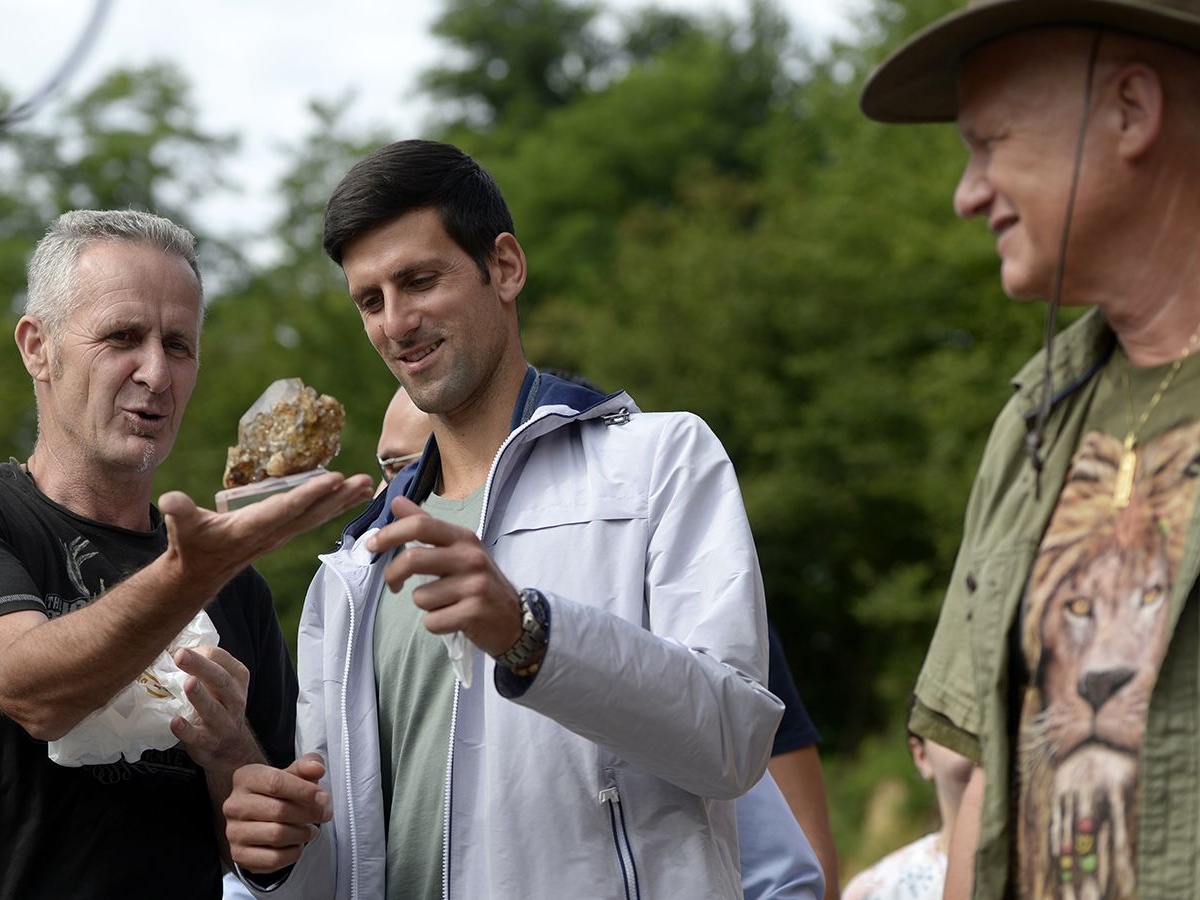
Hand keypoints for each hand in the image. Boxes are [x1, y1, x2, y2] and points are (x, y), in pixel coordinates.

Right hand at [158, 471, 373, 595]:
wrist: (198, 573)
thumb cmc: (189, 545)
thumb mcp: (180, 527)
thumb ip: (178, 513)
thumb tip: (169, 500)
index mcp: (249, 528)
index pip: (284, 509)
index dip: (309, 494)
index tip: (334, 480)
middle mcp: (271, 533)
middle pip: (310, 513)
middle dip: (338, 497)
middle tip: (365, 481)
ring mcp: (279, 535)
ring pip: (316, 516)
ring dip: (343, 501)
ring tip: (367, 486)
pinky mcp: (282, 533)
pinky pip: (313, 518)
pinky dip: (334, 506)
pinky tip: (350, 496)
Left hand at [170, 645, 259, 772]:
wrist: (231, 747)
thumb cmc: (218, 706)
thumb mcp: (220, 684)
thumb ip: (203, 666)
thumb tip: (170, 647)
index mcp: (237, 678)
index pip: (220, 658)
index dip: (199, 652)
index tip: (177, 650)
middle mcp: (234, 698)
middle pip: (219, 679)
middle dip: (200, 666)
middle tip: (180, 655)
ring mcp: (224, 721)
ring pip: (212, 708)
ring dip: (199, 696)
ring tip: (188, 684)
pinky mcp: (210, 741)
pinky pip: (198, 736)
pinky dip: (187, 730)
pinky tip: (175, 722)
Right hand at [224, 753, 331, 873]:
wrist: (259, 816)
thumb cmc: (280, 792)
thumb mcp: (293, 773)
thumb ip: (308, 766)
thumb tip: (317, 768)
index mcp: (246, 778)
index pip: (275, 782)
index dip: (304, 791)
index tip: (323, 798)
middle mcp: (234, 804)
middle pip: (278, 810)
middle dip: (309, 813)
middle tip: (324, 814)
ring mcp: (234, 831)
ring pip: (277, 835)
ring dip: (302, 834)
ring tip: (311, 830)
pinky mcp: (239, 854)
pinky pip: (273, 858)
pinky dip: (292, 853)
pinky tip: (297, 844)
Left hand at [366, 496, 522, 655]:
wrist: (515, 620)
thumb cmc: (479, 582)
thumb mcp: (458, 549)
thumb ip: (426, 526)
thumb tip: (396, 501)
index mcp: (464, 538)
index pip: (422, 525)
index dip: (390, 533)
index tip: (372, 545)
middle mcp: (471, 558)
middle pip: (414, 559)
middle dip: (393, 574)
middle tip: (393, 584)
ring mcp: (475, 586)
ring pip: (420, 597)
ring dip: (425, 604)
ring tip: (445, 604)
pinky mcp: (474, 613)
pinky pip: (432, 621)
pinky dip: (436, 624)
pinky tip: (453, 619)